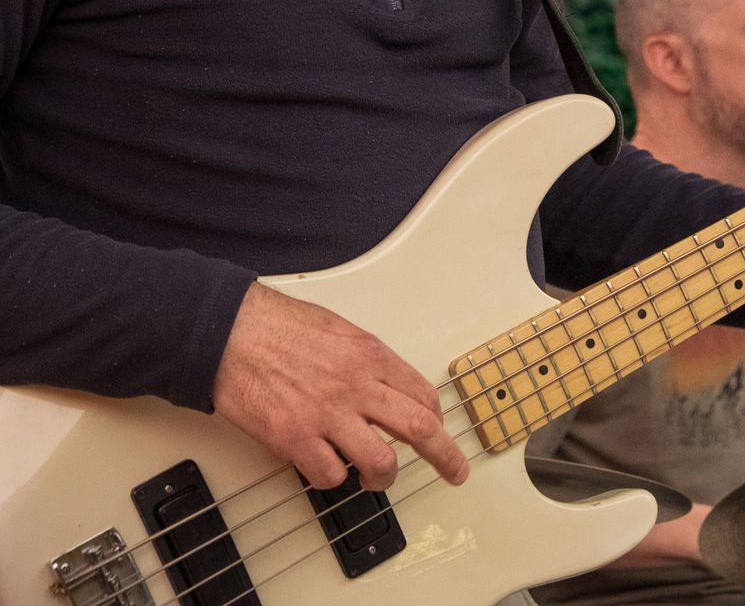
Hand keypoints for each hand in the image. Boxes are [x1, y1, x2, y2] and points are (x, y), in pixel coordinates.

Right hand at [213, 281, 469, 489]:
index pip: (422, 393)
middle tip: (454, 472)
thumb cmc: (278, 325)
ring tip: (375, 478)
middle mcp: (356, 385)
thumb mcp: (337, 328)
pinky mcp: (295, 439)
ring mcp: (327, 415)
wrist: (230, 333)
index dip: (436, 418)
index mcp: (369, 354)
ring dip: (383, 477)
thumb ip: (365, 359)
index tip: (438, 430)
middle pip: (418, 428)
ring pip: (380, 462)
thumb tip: (385, 386)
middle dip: (445, 456)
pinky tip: (325, 464)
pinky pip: (330, 476)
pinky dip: (332, 476)